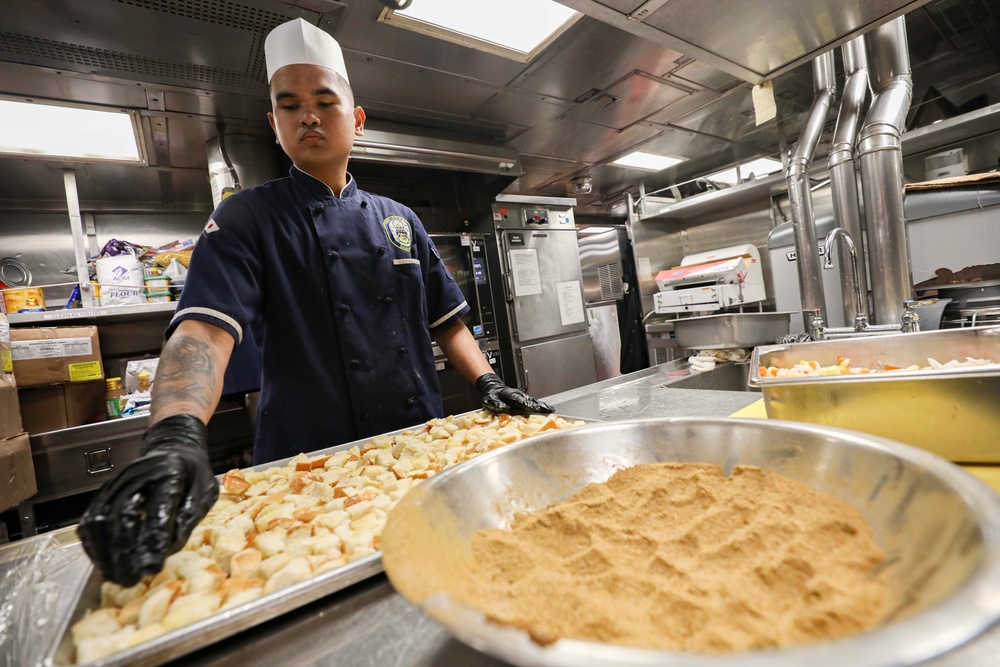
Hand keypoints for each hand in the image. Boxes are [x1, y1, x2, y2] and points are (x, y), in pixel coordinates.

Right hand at [78, 415, 218, 585]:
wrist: (173, 447)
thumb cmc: (192, 473)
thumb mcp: (205, 490)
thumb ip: (190, 515)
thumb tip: (169, 547)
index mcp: (170, 471)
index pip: (159, 506)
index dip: (154, 537)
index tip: (153, 566)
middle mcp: (137, 475)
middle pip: (122, 514)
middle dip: (124, 551)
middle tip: (130, 579)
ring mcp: (116, 483)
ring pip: (101, 519)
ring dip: (106, 552)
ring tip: (116, 577)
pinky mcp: (104, 492)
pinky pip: (91, 519)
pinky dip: (94, 544)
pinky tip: (103, 562)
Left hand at [475, 373, 554, 415]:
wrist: (493, 387)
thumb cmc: (491, 395)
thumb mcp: (489, 400)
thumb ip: (496, 404)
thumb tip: (503, 408)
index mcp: (510, 394)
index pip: (519, 400)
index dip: (526, 404)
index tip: (533, 408)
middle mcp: (518, 394)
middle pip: (530, 400)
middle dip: (539, 405)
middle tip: (548, 410)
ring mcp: (522, 396)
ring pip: (534, 401)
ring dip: (543, 406)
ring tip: (551, 411)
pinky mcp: (525, 399)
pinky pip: (534, 402)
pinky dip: (542, 406)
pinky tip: (549, 410)